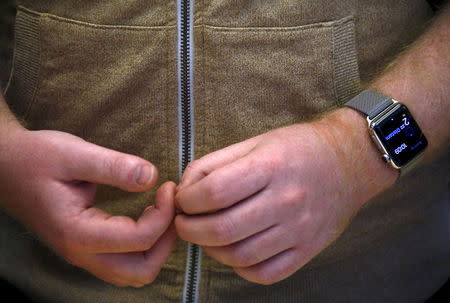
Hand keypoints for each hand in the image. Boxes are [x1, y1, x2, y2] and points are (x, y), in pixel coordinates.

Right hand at [0, 129, 175, 286]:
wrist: (5, 167)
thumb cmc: (35, 157)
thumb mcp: (73, 154)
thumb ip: (113, 167)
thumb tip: (152, 177)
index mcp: (78, 232)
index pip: (138, 239)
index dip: (163, 214)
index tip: (168, 186)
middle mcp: (81, 253)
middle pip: (141, 271)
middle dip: (166, 240)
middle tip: (170, 205)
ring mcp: (83, 255)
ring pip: (134, 273)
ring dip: (157, 247)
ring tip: (161, 211)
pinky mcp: (86, 248)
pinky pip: (124, 263)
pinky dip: (145, 247)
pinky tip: (147, 217)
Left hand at [175, 109, 396, 284]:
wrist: (350, 161)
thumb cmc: (298, 147)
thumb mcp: (256, 142)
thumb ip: (215, 163)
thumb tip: (183, 189)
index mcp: (270, 166)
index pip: (214, 192)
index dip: (187, 200)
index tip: (181, 201)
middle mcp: (286, 200)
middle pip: (222, 229)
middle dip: (189, 230)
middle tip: (184, 222)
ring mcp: (299, 229)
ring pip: (240, 256)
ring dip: (211, 250)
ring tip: (207, 236)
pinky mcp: (309, 249)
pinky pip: (265, 273)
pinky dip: (240, 268)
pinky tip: (235, 251)